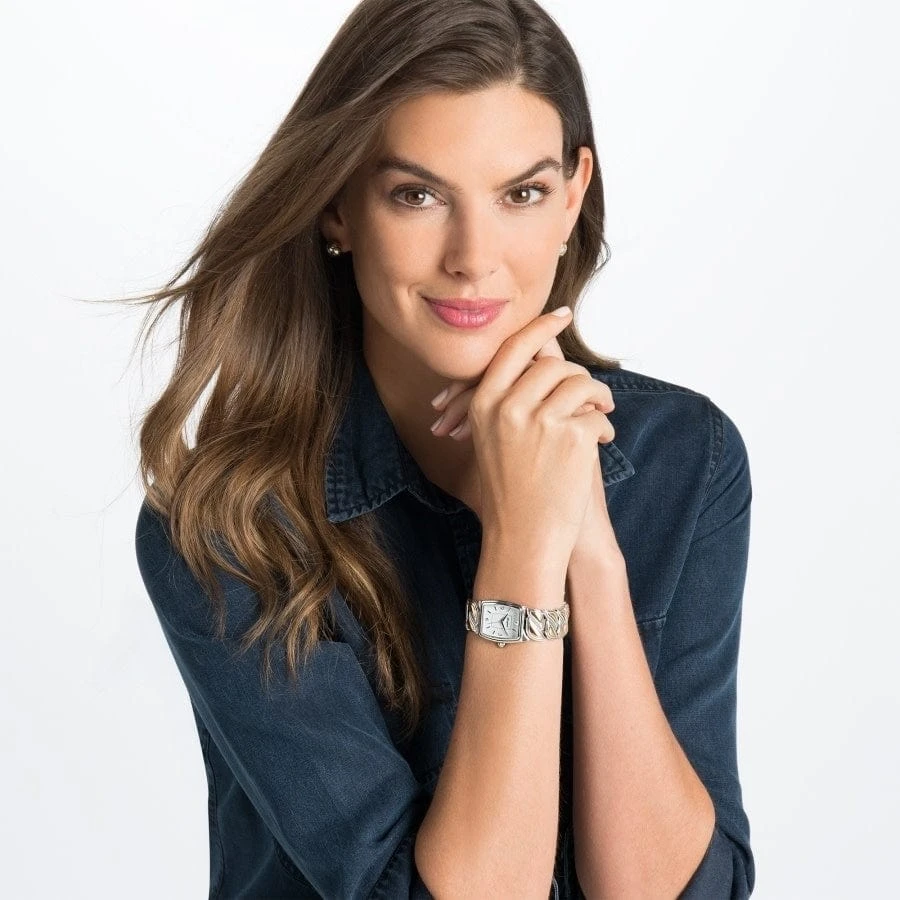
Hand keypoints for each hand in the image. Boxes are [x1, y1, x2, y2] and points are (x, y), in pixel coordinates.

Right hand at [429, 308, 615, 566]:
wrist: (523, 538)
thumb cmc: (510, 493)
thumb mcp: (494, 441)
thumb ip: (510, 400)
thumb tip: (540, 358)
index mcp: (484, 404)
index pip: (514, 348)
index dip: (541, 328)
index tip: (562, 314)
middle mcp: (507, 407)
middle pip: (553, 365)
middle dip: (579, 376)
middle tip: (594, 394)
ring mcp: (539, 422)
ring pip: (579, 383)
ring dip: (599, 397)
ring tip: (604, 412)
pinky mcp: (569, 438)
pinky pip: (596, 414)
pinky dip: (604, 427)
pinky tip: (602, 443)